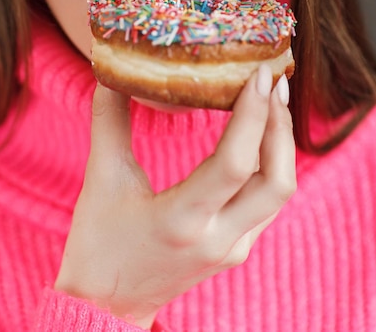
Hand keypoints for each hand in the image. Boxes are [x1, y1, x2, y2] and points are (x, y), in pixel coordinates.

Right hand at [55, 65, 295, 328]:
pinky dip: (271, 164)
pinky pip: (269, 203)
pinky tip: (260, 138)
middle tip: (272, 82)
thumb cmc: (98, 246)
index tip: (259, 74)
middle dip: (281, 126)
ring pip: (280, 192)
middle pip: (277, 180)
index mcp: (182, 220)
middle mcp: (218, 238)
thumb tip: (111, 72)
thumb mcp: (101, 179)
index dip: (254, 115)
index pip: (236, 164)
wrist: (106, 308)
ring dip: (281, 144)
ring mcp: (233, 248)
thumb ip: (109, 120)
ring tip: (270, 102)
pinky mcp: (236, 249)